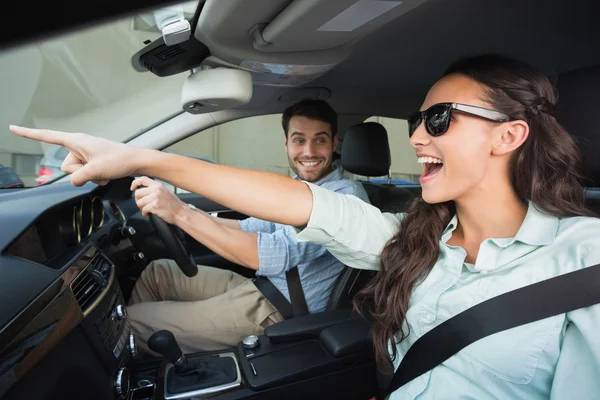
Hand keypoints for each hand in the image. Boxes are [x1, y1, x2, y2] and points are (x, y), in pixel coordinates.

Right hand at [9, 125, 145, 185]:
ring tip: (104, 172)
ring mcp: (86, 154)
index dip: (29, 134)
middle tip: (98, 169)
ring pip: (77, 173)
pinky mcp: (93, 161)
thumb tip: (73, 181)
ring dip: (90, 177)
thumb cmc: (119, 161)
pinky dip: (96, 177)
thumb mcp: (95, 171)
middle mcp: (79, 145)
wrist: (137, 161)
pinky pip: (86, 174)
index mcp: (76, 141)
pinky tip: (107, 174)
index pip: (47, 136)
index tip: (12, 128)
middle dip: (80, 173)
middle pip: (66, 166)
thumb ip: (78, 178)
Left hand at [131, 176, 185, 223]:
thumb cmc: (174, 204)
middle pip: (137, 193)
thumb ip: (155, 189)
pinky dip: (145, 214)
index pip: (142, 180)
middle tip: (144, 205)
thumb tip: (143, 191)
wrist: (180, 213)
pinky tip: (150, 214)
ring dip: (142, 208)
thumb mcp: (165, 191)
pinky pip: (143, 210)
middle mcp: (156, 190)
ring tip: (148, 210)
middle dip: (139, 201)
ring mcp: (155, 197)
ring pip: (139, 202)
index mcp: (158, 185)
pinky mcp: (154, 206)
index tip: (132, 188)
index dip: (135, 183)